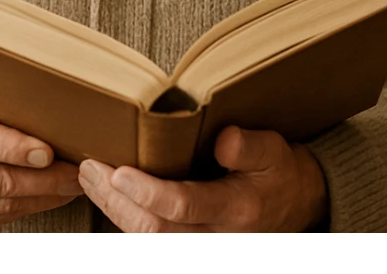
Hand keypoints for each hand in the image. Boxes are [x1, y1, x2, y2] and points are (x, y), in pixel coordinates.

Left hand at [77, 125, 328, 232]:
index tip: (119, 171)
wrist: (297, 208)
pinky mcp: (188, 246)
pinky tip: (107, 193)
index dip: (148, 192)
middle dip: (116, 199)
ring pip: (146, 240)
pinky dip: (123, 217)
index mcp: (236, 209)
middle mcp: (215, 237)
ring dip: (112, 209)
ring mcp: (200, 247)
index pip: (184, 207)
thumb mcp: (275, 152)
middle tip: (90, 166)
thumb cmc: (281, 174)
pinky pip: (150, 240)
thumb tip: (223, 140)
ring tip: (89, 176)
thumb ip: (249, 147)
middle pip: (154, 229)